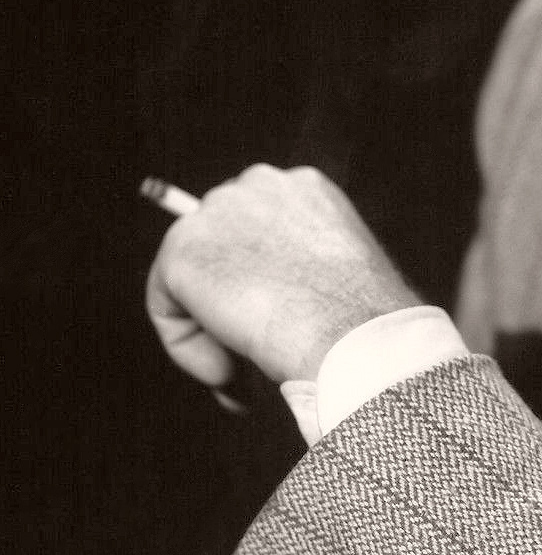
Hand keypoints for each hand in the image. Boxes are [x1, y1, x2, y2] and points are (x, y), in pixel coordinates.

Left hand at [146, 164, 417, 387]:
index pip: (255, 228)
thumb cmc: (360, 324)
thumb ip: (297, 276)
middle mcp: (259, 183)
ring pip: (190, 279)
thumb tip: (261, 313)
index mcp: (305, 188)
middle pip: (217, 245)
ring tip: (244, 369)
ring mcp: (217, 211)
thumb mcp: (338, 281)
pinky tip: (227, 371)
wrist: (351, 334)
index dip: (256, 283)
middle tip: (253, 354)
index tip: (275, 328)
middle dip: (228, 301)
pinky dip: (188, 349)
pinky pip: (166, 309)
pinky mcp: (183, 250)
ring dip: (212, 329)